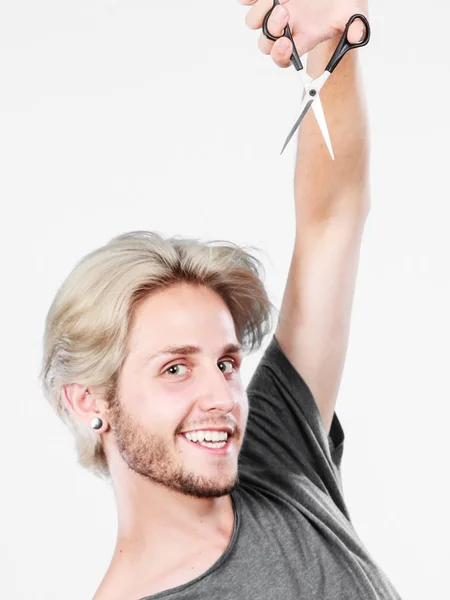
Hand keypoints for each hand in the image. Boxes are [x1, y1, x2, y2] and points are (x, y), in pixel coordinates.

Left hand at [239, 0, 368, 67]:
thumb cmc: (343, 4)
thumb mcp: (353, 13)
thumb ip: (356, 27)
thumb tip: (357, 36)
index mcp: (303, 39)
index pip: (284, 58)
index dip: (281, 56)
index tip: (286, 44)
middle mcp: (286, 28)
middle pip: (266, 42)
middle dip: (272, 30)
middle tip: (284, 12)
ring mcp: (274, 10)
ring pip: (255, 22)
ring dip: (261, 13)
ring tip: (277, 0)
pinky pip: (249, 1)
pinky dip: (249, 0)